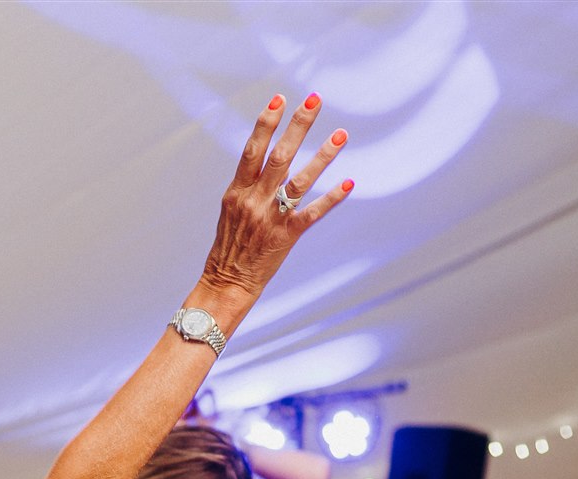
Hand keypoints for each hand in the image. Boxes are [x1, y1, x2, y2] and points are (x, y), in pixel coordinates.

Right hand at [199, 94, 352, 306]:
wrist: (227, 281)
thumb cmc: (230, 244)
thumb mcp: (231, 210)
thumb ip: (250, 185)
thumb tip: (270, 160)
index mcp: (237, 191)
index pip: (252, 150)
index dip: (266, 123)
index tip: (279, 98)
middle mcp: (254, 201)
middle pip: (279, 156)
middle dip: (298, 126)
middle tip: (315, 99)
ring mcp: (271, 218)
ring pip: (300, 180)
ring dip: (323, 156)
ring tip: (342, 133)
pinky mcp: (287, 236)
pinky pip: (313, 213)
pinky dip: (332, 198)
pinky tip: (349, 182)